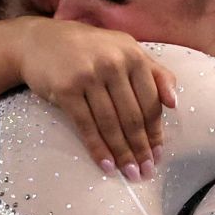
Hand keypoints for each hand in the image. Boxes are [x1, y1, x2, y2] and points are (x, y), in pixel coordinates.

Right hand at [17, 20, 177, 179]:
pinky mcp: (66, 89)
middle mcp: (113, 63)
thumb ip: (155, 72)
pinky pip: (86, 125)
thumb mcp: (125, 50)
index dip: (155, 131)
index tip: (158, 153)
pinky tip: (106, 165)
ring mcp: (88, 75)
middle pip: (133, 116)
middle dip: (141, 148)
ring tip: (129, 173)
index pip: (150, 101)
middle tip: (146, 171)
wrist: (40, 41)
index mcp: (133, 55)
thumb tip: (174, 103)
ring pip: (111, 124)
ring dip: (122, 153)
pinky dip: (97, 148)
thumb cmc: (90, 50)